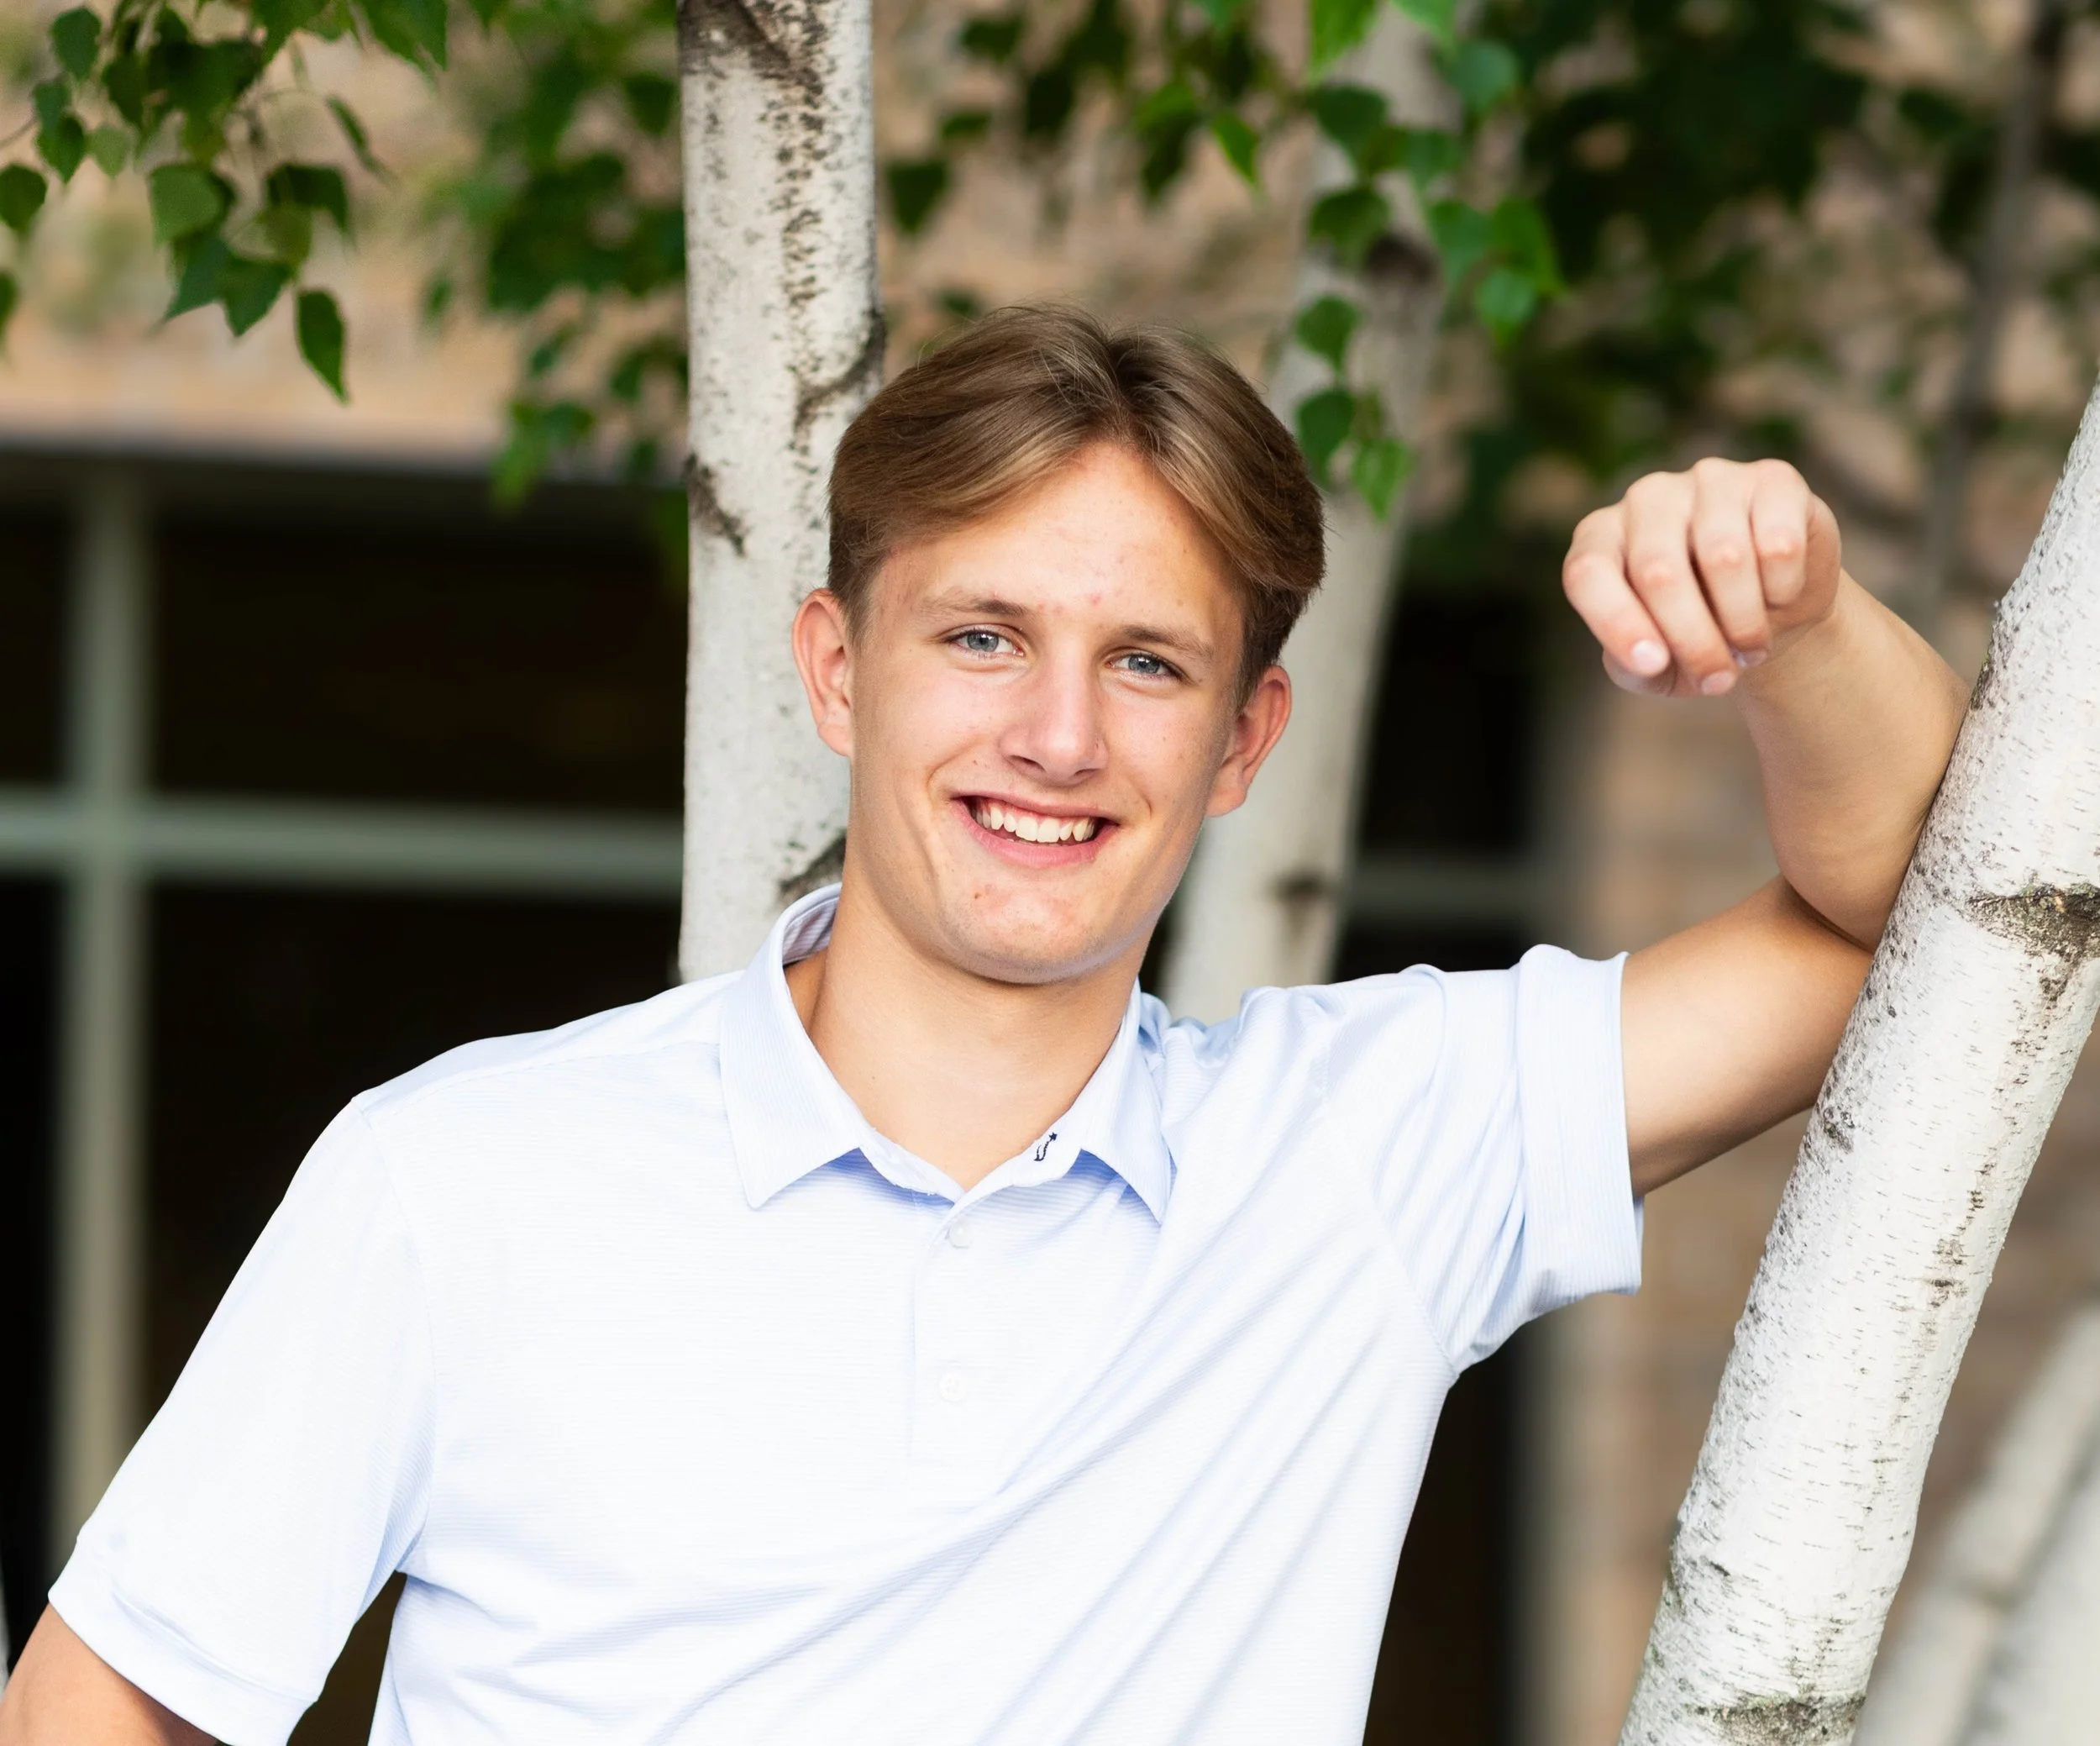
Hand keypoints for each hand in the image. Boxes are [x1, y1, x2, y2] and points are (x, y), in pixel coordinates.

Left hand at [1562, 458, 1842, 697]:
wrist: (1773, 611)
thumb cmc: (1698, 637)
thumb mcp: (1655, 667)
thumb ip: (1634, 665)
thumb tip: (1652, 660)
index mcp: (1602, 537)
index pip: (1589, 571)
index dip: (1616, 622)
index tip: (1652, 666)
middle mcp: (1648, 498)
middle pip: (1659, 572)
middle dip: (1694, 641)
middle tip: (1718, 680)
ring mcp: (1709, 480)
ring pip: (1724, 558)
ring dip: (1743, 622)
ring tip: (1750, 648)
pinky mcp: (1771, 479)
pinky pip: (1778, 543)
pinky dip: (1782, 589)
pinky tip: (1779, 596)